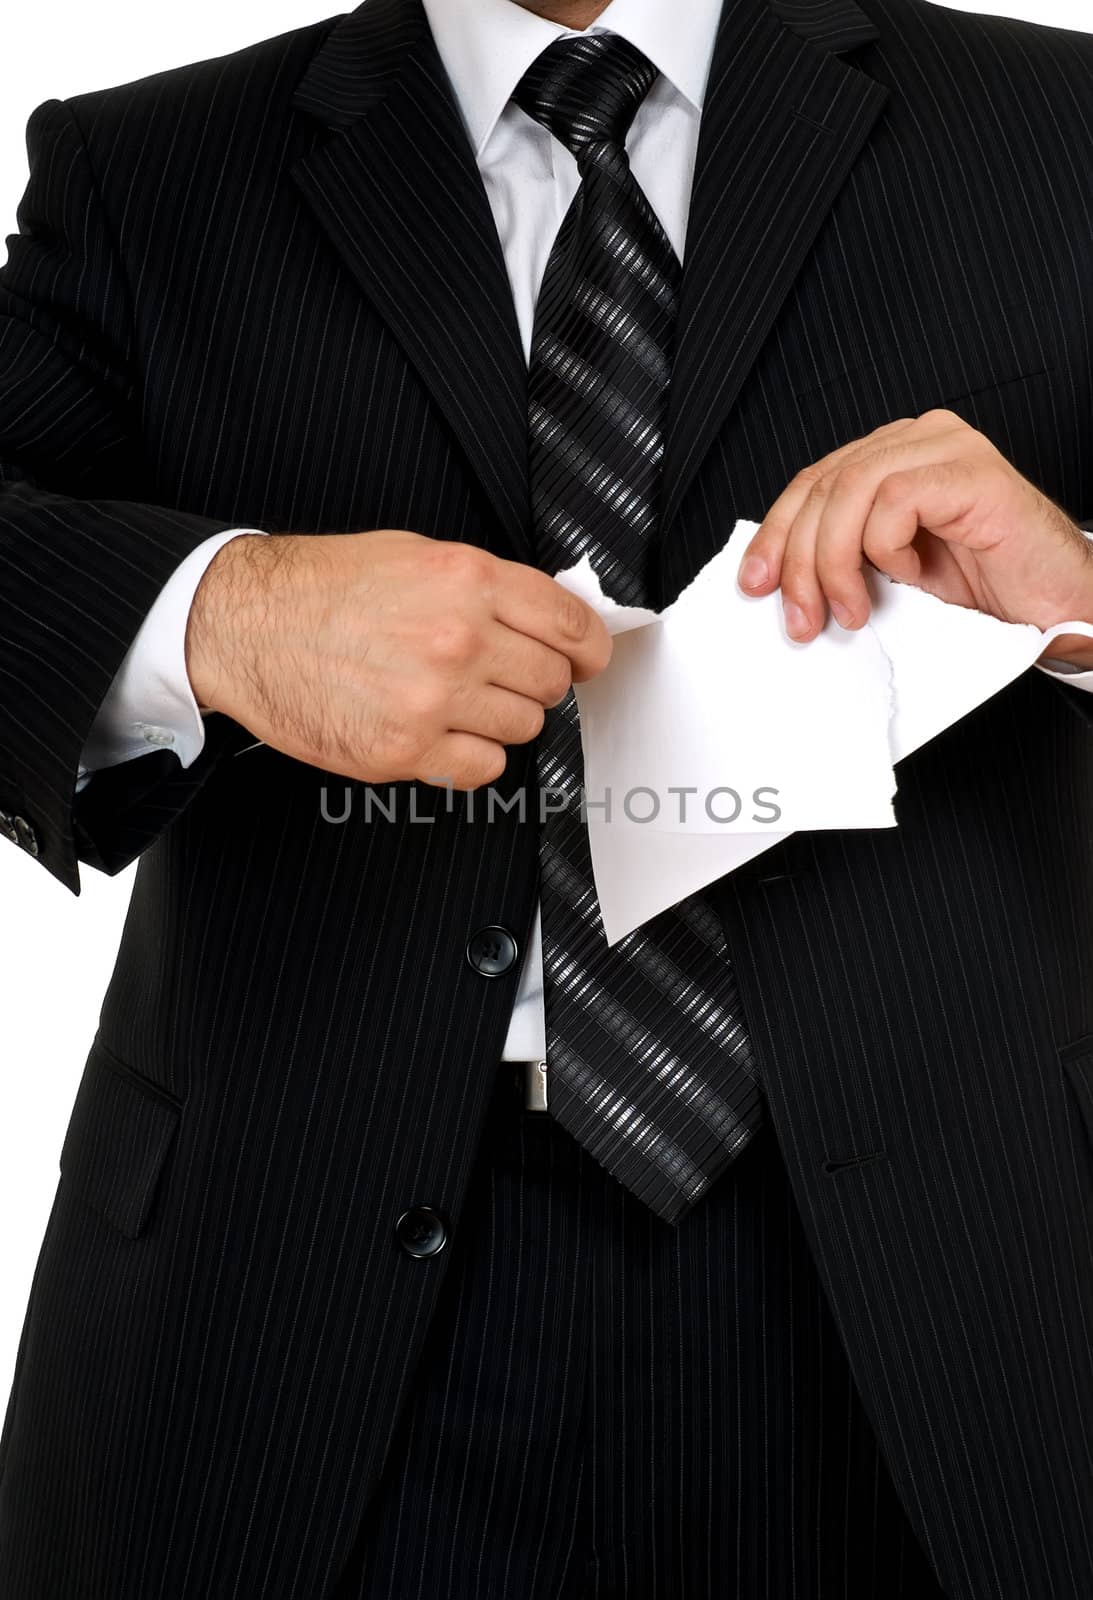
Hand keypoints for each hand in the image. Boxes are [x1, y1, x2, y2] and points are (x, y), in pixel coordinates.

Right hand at [185, 529, 611, 788]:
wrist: (245, 624)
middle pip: (550, 682)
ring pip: (522, 728)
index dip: (588, 649)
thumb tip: (549, 617)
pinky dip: (471, 757)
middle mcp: (458, 638)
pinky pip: (483, 768)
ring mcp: (432, 698)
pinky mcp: (404, 750)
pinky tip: (441, 733)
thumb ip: (487, 588)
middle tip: (499, 677)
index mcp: (467, 580)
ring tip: (455, 700)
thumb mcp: (416, 555)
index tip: (586, 660)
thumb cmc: (321, 588)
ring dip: (499, 720)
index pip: (571, 625)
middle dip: (533, 682)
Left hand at [738, 410, 1092, 667]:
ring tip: (850, 611)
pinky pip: (894, 499)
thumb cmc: (987, 593)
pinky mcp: (971, 472)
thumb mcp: (890, 575)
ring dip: (834, 563)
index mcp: (896, 457)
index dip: (776, 534)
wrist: (1059, 609)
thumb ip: (842, 556)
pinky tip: (910, 575)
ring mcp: (947, 448)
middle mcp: (919, 440)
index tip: (755, 583)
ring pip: (849, 490)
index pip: (813, 481)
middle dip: (799, 561)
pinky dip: (886, 547)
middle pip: (823, 485)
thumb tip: (775, 576)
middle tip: (802, 618)